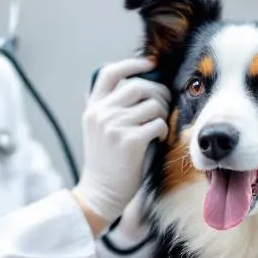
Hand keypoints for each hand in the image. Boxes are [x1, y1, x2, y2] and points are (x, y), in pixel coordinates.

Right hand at [71, 57, 169, 228]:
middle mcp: (101, 113)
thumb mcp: (99, 130)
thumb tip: (143, 85)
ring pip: (153, 105)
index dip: (132, 64)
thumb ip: (112, 108)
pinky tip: (158, 139)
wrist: (100, 193)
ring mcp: (114, 126)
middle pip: (139, 86)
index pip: (110, 73)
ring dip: (163, 113)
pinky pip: (158, 123)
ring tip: (159, 127)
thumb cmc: (107, 162)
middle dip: (158, 94)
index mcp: (93, 108)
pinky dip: (163, 130)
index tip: (150, 65)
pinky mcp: (129, 141)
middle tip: (164, 106)